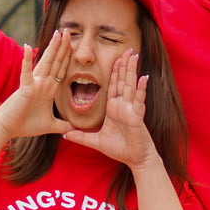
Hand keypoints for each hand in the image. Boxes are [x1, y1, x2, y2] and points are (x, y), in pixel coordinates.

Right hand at [0, 32, 72, 138]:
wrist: (8, 128)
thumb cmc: (26, 125)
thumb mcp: (50, 126)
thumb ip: (63, 126)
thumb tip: (75, 130)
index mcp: (49, 89)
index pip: (61, 70)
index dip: (68, 58)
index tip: (74, 44)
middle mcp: (43, 83)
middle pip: (55, 62)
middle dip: (62, 47)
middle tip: (68, 31)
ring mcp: (34, 84)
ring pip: (45, 63)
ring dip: (51, 48)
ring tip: (56, 34)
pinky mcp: (25, 88)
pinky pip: (26, 72)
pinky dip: (26, 60)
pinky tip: (26, 47)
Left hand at [64, 51, 159, 169]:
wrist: (135, 159)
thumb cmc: (120, 149)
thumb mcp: (96, 141)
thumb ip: (82, 137)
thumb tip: (65, 135)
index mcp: (114, 108)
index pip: (112, 86)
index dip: (113, 72)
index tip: (113, 58)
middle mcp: (123, 106)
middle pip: (123, 81)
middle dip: (124, 65)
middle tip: (127, 50)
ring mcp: (131, 109)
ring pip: (130, 86)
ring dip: (132, 70)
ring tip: (133, 56)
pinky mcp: (136, 116)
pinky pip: (138, 100)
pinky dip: (141, 89)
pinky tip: (143, 77)